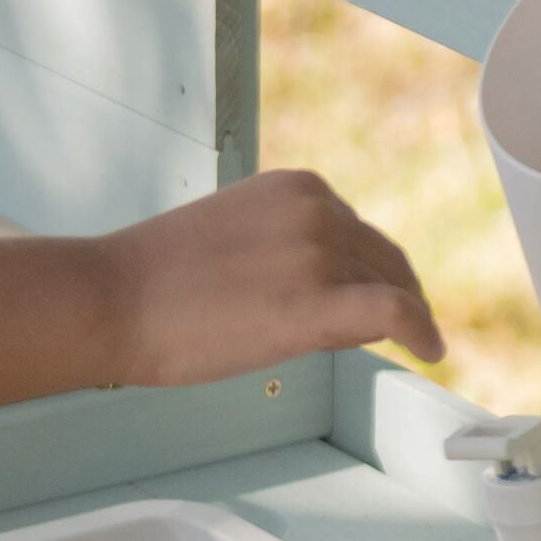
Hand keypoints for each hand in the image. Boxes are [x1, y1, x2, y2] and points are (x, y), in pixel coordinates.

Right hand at [107, 167, 440, 386]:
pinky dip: (422, 331)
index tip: (374, 299)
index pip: (358, 233)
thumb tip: (324, 289)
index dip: (370, 273)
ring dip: (396, 323)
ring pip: (390, 290)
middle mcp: (317, 210)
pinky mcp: (316, 304)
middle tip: (398, 331)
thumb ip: (284, 246)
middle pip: (383, 261)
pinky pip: (394, 314)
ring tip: (396, 348)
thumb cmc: (153, 282)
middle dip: (392, 296)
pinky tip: (431, 352)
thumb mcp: (234, 236)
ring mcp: (318, 254)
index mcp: (296, 188)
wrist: (109, 300)